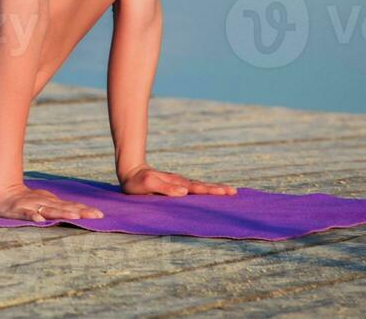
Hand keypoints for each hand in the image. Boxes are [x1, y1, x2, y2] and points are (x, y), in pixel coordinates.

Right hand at [0, 183, 104, 222]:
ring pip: (49, 210)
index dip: (85, 210)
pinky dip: (33, 217)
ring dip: (61, 213)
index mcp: (51, 202)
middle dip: (80, 212)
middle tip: (96, 216)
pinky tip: (40, 222)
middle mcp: (44, 203)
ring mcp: (32, 206)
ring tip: (74, 217)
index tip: (100, 215)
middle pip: (64, 208)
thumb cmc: (26, 200)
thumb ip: (60, 208)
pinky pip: (26, 214)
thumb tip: (80, 213)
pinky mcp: (18, 211)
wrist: (1, 192)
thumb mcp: (44, 202)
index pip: (71, 206)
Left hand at [118, 163, 236, 196]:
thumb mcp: (148, 184)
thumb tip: (185, 192)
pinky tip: (210, 193)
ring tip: (229, 192)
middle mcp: (180, 183)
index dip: (211, 190)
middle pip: (202, 186)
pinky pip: (193, 189)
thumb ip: (164, 188)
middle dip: (218, 189)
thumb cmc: (137, 181)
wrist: (130, 171)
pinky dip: (204, 190)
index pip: (197, 188)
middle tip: (234, 192)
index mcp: (177, 183)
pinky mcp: (175, 186)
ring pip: (199, 186)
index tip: (225, 192)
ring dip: (213, 189)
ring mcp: (179, 184)